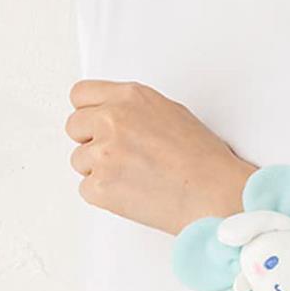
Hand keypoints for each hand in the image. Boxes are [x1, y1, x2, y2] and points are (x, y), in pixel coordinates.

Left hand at [65, 80, 256, 234]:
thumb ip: (135, 110)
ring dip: (99, 170)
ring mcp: (103, 152)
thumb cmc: (204, 160)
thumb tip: (114, 115)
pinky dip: (105, 195)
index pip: (81, 95)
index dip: (88, 112)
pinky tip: (133, 193)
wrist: (215, 193)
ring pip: (78, 160)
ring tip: (134, 178)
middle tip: (119, 157)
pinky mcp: (100, 185)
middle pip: (74, 126)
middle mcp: (113, 119)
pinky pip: (86, 189)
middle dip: (91, 141)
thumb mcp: (172, 114)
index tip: (95, 125)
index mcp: (130, 97)